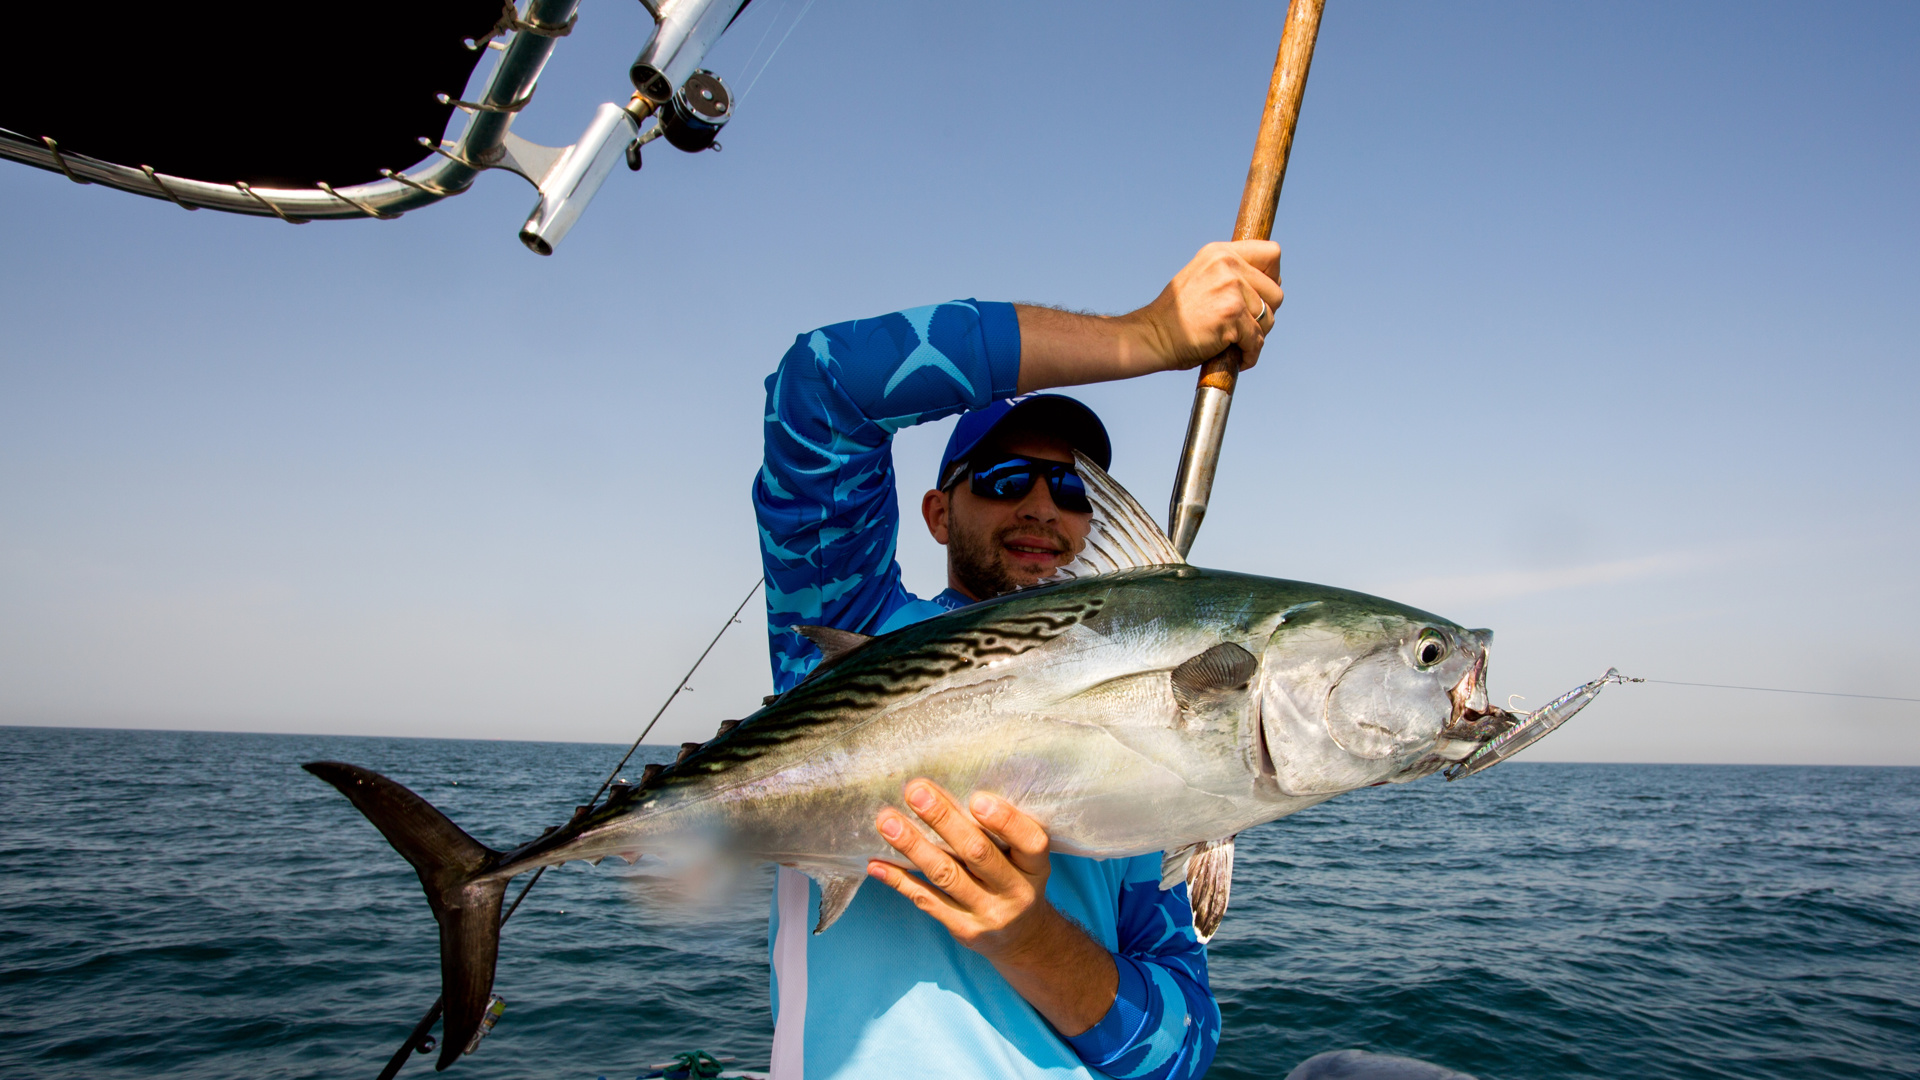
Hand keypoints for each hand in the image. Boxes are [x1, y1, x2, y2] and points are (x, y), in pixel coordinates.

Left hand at [869, 779, 1118, 1034]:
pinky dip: (899, 880)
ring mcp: (989, 914)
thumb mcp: (1025, 859)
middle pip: (977, 853)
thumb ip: (1002, 831)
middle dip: (944, 820)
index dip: (1005, 821)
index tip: (977, 798)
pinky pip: (927, 900)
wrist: (1023, 939)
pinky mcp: (964, 929)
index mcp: (1036, 866)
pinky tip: (877, 863)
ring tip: (887, 821)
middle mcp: (1016, 891)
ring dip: (913, 846)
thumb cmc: (1017, 880)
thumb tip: (949, 788)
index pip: (1030, 841)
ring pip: (946, 875)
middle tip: (915, 792)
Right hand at [1134, 240, 1283, 372]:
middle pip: (1276, 292)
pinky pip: (1257, 340)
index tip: (1260, 295)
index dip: (1273, 276)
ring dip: (1256, 336)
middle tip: (1244, 326)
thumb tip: (1271, 283)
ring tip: (1234, 341)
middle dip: (1265, 314)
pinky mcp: (1232, 315)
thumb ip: (1231, 274)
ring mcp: (1231, 289)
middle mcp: (1227, 265)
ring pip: (1269, 319)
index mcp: (1221, 253)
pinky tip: (1238, 357)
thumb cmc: (1177, 316)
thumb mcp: (1203, 278)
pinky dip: (1250, 354)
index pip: (1272, 253)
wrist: (1153, 336)